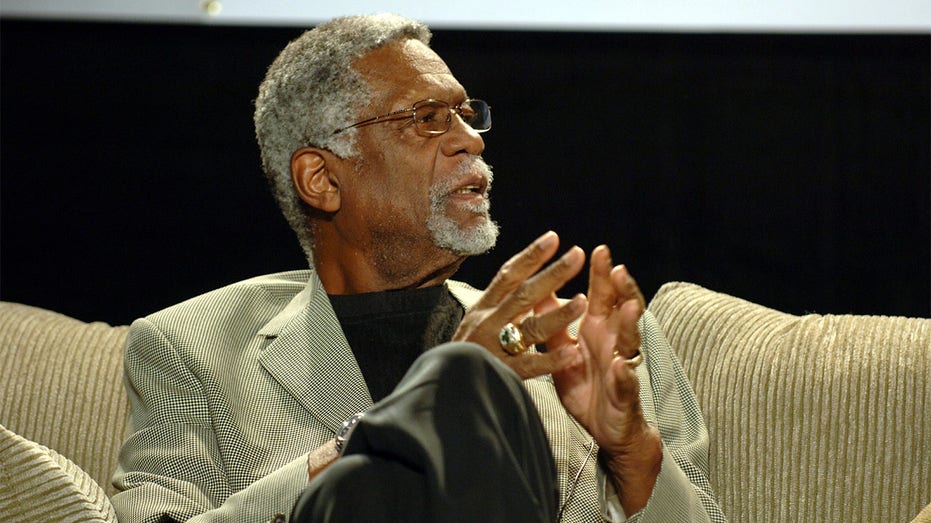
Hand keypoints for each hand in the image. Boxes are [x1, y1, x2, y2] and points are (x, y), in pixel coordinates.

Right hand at [453, 231, 586, 378]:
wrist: (442, 386)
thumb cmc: (466, 353)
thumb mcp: (478, 321)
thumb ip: (502, 304)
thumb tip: (530, 280)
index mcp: (484, 308)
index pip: (509, 275)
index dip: (531, 255)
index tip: (553, 238)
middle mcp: (487, 323)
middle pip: (523, 295)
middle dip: (551, 274)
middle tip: (576, 256)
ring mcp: (493, 348)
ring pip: (529, 329)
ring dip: (558, 315)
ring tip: (583, 301)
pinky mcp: (500, 373)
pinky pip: (529, 366)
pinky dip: (551, 360)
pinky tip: (571, 353)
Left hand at [545, 245, 661, 513]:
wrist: (604, 427)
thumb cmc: (586, 385)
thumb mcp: (565, 351)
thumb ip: (555, 323)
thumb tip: (539, 292)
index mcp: (598, 330)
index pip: (603, 296)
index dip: (602, 275)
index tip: (598, 250)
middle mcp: (615, 342)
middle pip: (623, 310)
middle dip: (623, 290)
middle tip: (618, 269)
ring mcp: (623, 365)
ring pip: (630, 340)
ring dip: (630, 324)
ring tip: (627, 307)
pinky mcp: (624, 392)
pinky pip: (625, 382)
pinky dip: (624, 374)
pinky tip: (621, 366)